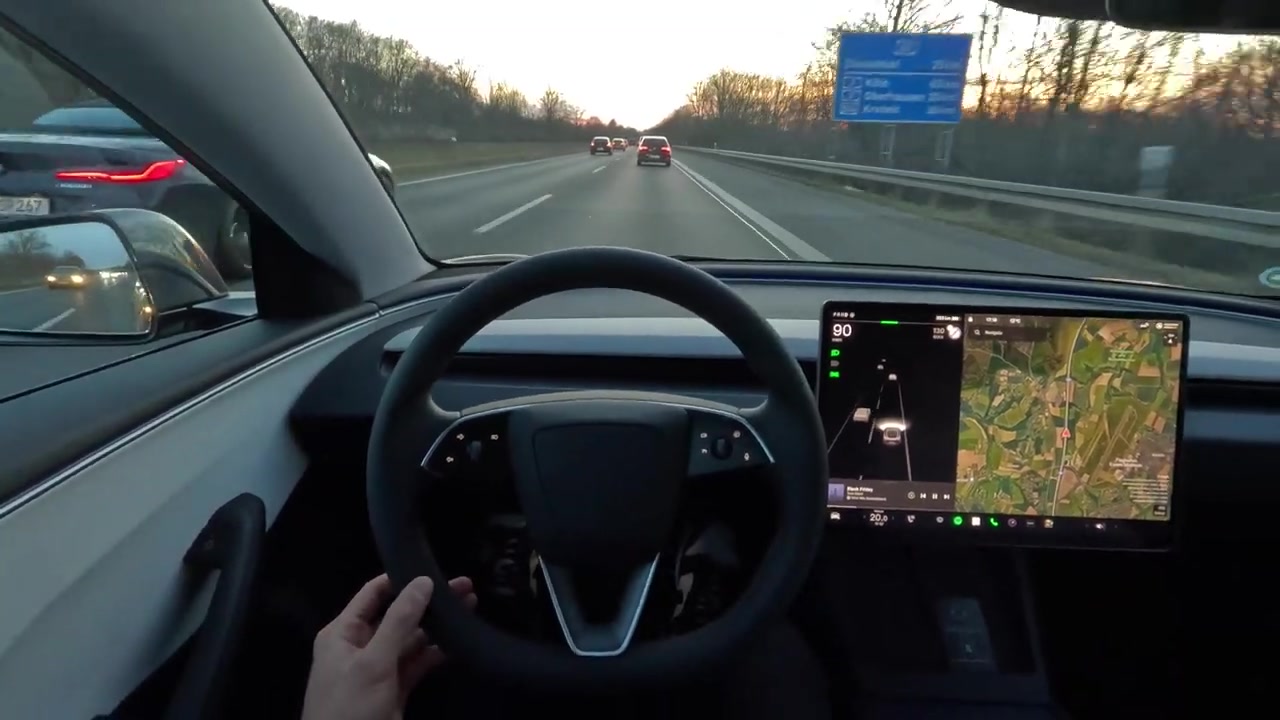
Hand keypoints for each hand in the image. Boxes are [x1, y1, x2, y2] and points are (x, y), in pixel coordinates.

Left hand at [301, 574, 476, 719]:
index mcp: (342, 634)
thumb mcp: (372, 663)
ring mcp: (378, 670)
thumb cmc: (349, 709)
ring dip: (437, 626)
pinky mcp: (394, 691)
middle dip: (428, 602)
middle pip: (396, 615)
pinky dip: (436, 654)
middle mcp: (359, 647)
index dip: (401, 578)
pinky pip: (416, 665)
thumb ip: (399, 621)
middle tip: (464, 587)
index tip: (434, 567)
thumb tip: (422, 581)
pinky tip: (459, 643)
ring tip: (469, 608)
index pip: (373, 594)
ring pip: (410, 640)